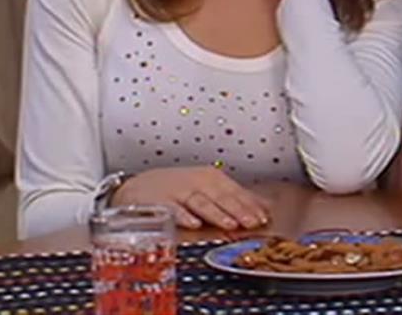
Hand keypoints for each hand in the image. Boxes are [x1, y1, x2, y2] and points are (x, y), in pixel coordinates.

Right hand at [112, 167, 270, 230]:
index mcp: (211, 178)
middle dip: (238, 209)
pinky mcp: (159, 202)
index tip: (264, 217)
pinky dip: (183, 216)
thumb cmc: (177, 190)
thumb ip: (234, 198)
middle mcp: (196, 182)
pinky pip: (173, 209)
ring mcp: (177, 191)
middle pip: (221, 196)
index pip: (235, 191)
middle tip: (253, 222)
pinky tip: (193, 224)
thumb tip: (264, 206)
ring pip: (201, 202)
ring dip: (216, 213)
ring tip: (230, 224)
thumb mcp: (207, 189)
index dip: (250, 204)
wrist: (137, 188)